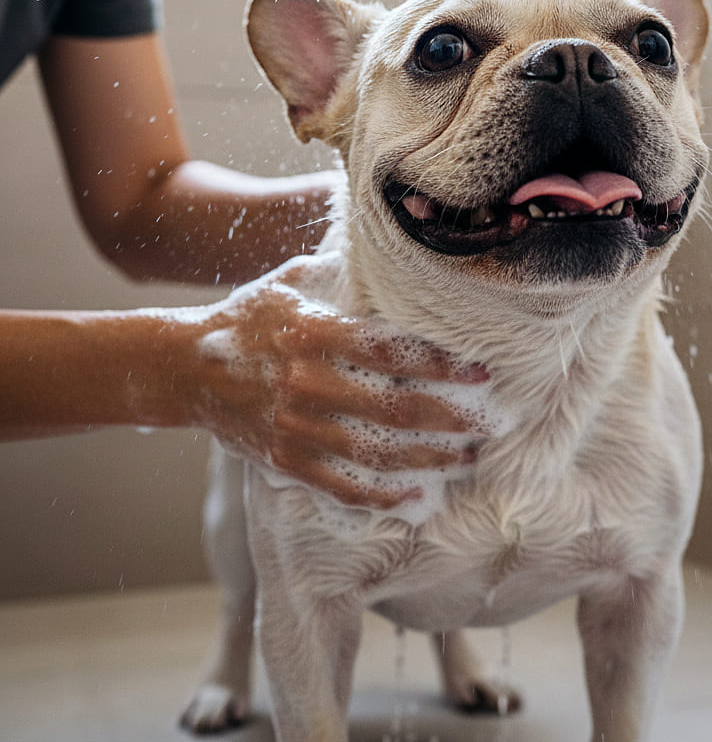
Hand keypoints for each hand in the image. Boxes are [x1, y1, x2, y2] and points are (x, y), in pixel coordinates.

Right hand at [187, 254, 491, 509]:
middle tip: (490, 424)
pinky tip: (419, 495)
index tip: (481, 372)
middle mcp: (307, 384)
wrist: (185, 368)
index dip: (441, 365)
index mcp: (314, 334)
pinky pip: (342, 486)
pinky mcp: (285, 460)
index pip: (391, 352)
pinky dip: (383, 495)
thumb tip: (393, 252)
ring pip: (376, 455)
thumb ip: (341, 273)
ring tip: (468, 459)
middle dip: (451, 420)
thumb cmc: (249, 318)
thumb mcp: (290, 281)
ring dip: (430, 461)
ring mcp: (295, 428)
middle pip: (395, 411)